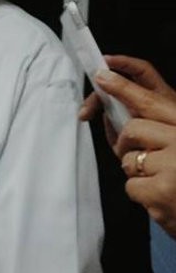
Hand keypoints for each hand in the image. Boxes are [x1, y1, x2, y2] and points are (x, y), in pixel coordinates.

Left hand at [86, 56, 175, 236]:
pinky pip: (131, 185)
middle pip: (133, 129)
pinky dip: (142, 195)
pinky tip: (162, 201)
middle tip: (139, 156)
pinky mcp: (161, 190)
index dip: (124, 82)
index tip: (103, 71)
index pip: (152, 97)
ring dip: (139, 174)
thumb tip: (111, 119)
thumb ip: (159, 131)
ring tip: (165, 186)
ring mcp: (174, 165)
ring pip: (129, 160)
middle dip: (127, 143)